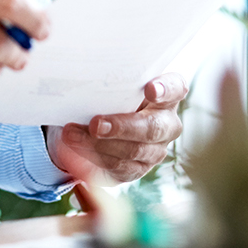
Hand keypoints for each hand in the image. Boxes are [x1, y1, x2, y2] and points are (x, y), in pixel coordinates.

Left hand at [47, 74, 186, 183]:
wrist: (105, 121)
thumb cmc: (113, 93)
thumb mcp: (116, 84)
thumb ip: (111, 80)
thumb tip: (83, 78)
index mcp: (168, 94)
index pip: (176, 88)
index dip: (165, 89)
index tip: (150, 89)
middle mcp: (168, 124)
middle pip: (153, 128)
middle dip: (122, 127)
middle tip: (95, 125)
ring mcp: (155, 150)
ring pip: (133, 152)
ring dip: (99, 146)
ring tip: (72, 135)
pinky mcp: (138, 169)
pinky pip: (118, 168)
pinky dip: (93, 159)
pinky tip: (74, 151)